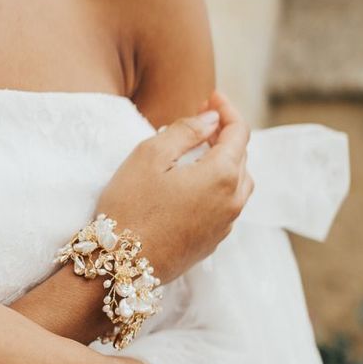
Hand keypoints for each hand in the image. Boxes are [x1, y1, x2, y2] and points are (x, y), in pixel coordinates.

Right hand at [96, 91, 253, 282]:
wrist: (121, 265)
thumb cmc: (130, 207)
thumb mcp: (151, 155)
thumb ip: (186, 130)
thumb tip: (212, 120)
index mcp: (222, 175)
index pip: (239, 132)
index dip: (227, 110)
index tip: (211, 98)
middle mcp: (232, 201)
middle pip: (241, 158)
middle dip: (225, 135)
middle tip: (201, 120)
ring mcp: (224, 226)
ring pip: (238, 184)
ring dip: (225, 162)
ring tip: (201, 151)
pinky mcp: (212, 243)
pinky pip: (226, 207)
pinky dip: (218, 187)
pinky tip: (194, 184)